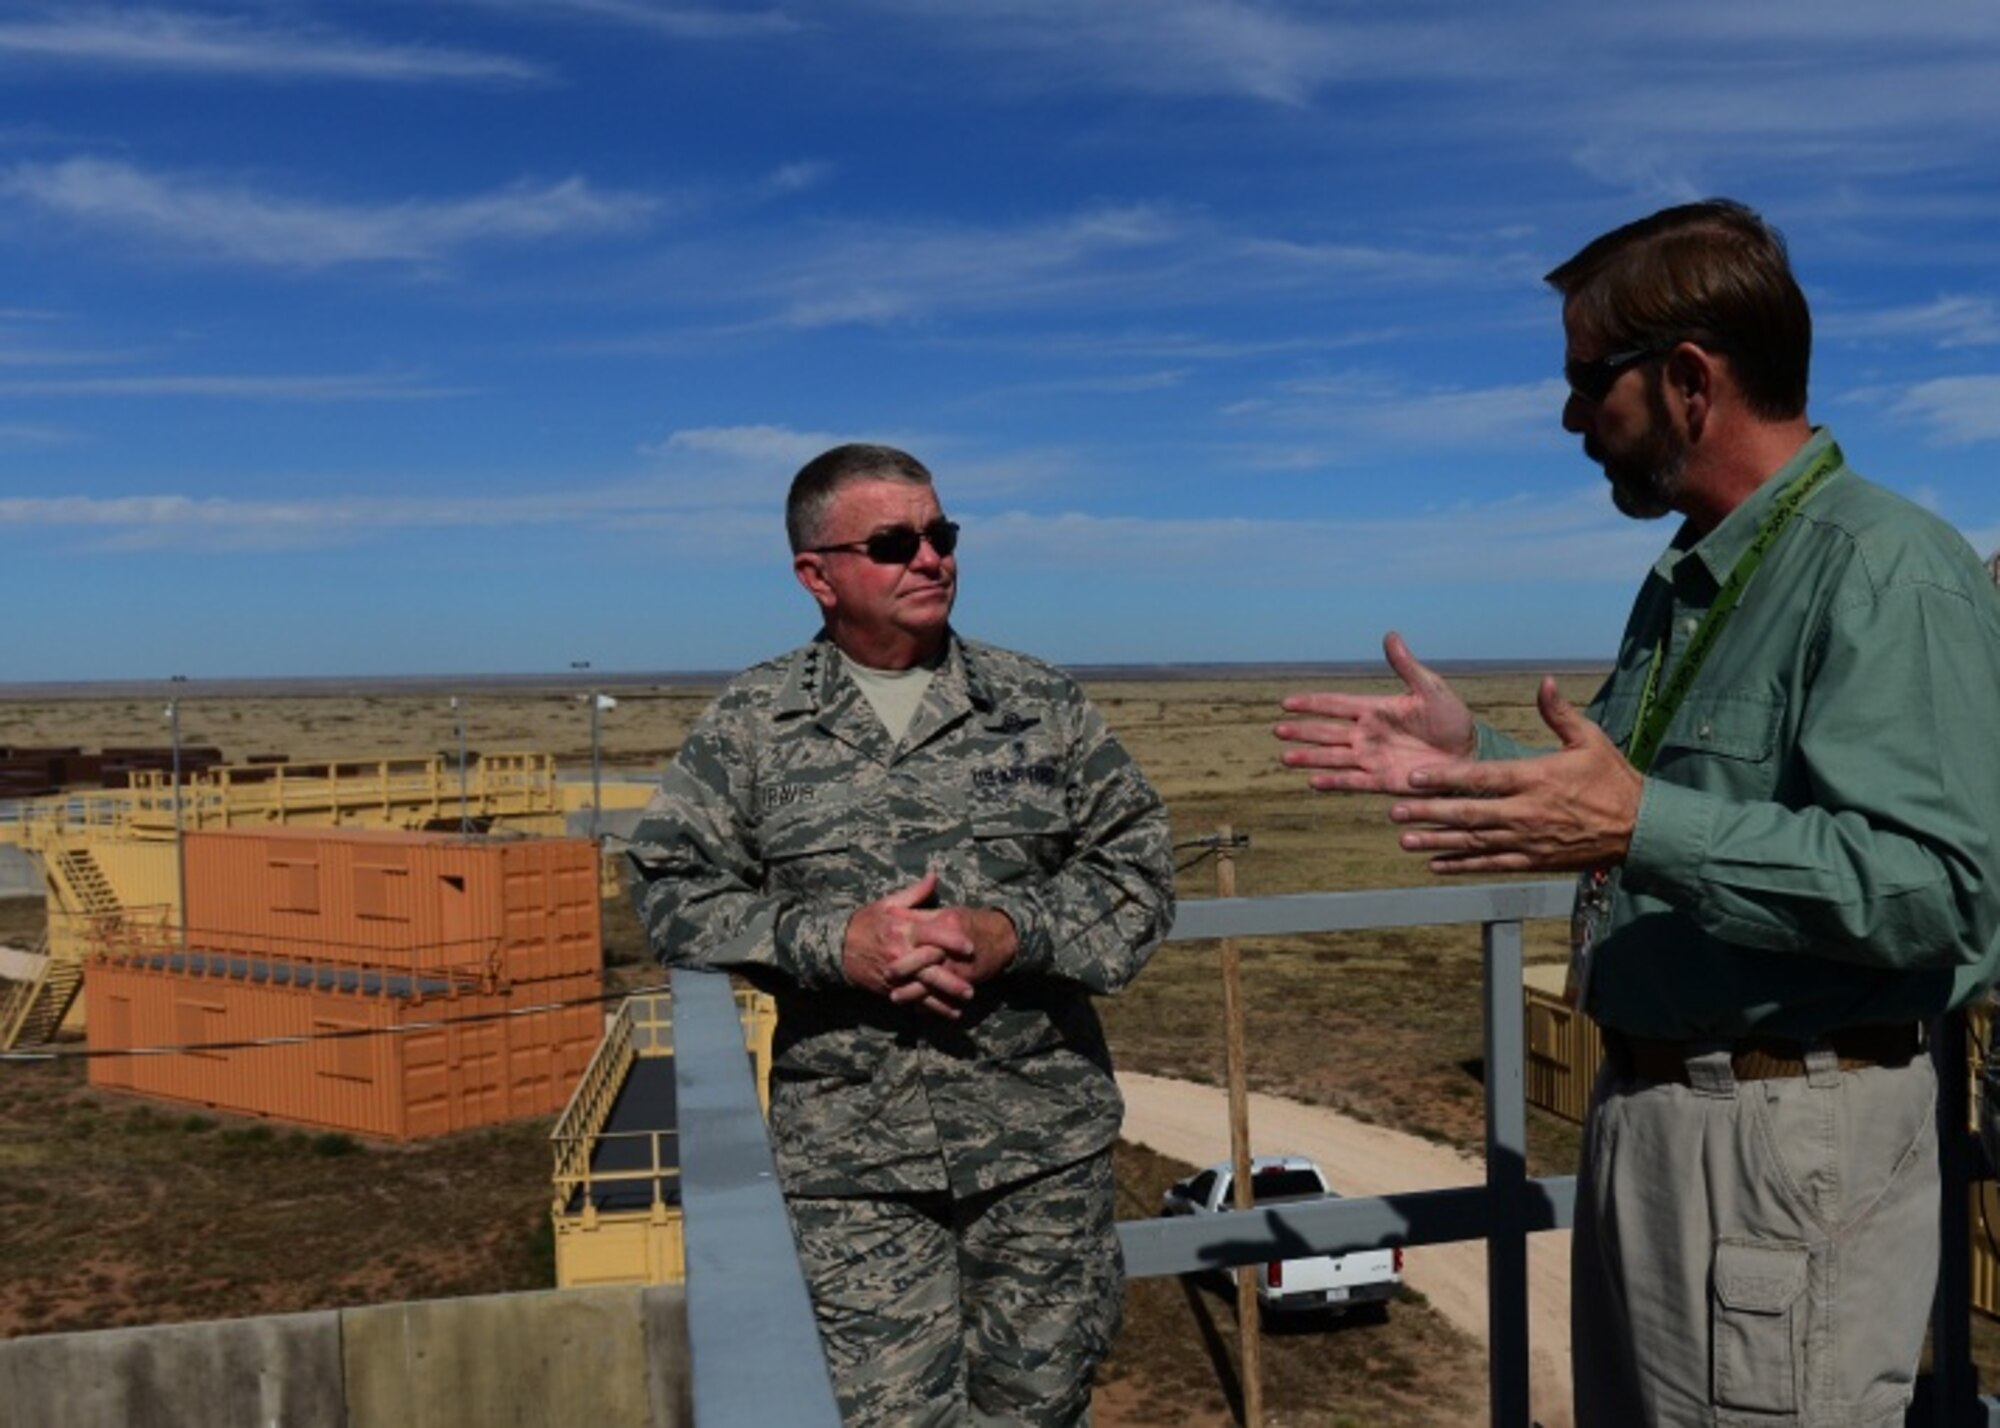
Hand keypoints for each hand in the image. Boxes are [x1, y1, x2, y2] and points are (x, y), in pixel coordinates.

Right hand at [841, 872, 1018, 1019]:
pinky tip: (946, 1014)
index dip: (951, 940)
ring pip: (921, 989)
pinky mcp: (889, 987)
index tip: (970, 947)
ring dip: (942, 1000)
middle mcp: (899, 954)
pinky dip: (928, 1008)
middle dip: (950, 981)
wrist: (836, 946)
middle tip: (971, 989)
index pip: (930, 934)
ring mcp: (894, 974)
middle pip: (929, 969)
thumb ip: (915, 893)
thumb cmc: (866, 922)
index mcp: (902, 930)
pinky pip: (911, 999)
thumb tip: (934, 876)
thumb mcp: (888, 904)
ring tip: (962, 1006)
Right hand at [1275, 632, 1476, 794]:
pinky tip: (1314, 781)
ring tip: (1286, 757)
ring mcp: (1372, 758)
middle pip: (1327, 732)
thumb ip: (1406, 666)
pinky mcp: (1382, 780)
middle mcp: (1368, 735)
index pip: (1336, 705)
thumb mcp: (1430, 689)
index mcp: (1375, 710)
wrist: (1470, 753)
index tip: (1286, 703)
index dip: (1311, 704)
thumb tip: (1390, 634)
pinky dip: (1334, 782)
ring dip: (1310, 758)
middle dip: (1302, 732)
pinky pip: (1353, 781)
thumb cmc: (1452, 719)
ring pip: (1333, 758)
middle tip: (1278, 730)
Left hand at [1387, 678, 1640, 873]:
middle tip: (1394, 812)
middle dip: (1428, 813)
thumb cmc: (1612, 779)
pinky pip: (1491, 864)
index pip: (1481, 778)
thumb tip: (1544, 682)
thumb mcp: (1590, 739)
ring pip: (1473, 842)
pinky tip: (1436, 864)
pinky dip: (1463, 866)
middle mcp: (1526, 812)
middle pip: (1468, 814)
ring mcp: (1528, 839)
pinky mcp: (1534, 860)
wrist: (1640, 828)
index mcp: (1535, 778)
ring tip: (1403, 840)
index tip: (1414, 778)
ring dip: (1437, 841)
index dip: (1445, 779)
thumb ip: (1559, 713)